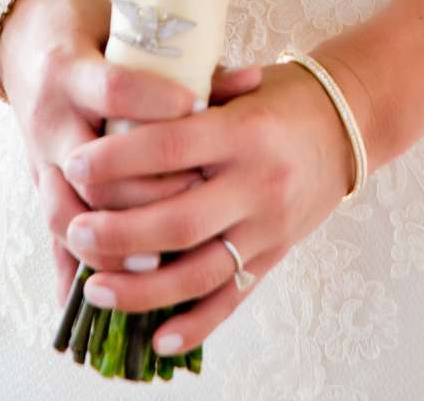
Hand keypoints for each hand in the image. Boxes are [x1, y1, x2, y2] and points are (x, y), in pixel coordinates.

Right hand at [0, 0, 264, 306]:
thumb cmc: (86, 20)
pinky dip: (75, 270)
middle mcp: (49, 117)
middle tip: (199, 204)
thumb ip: (176, 57)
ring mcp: (37, 154)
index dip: (155, 103)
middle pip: (92, 170)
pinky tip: (99, 302)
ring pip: (68, 214)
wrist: (19, 28)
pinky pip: (52, 235)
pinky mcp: (38, 180)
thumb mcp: (123, 23)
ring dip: (112, 243)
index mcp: (70, 68)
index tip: (197, 111)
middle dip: (144, 194)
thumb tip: (252, 82)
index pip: (114, 91)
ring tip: (160, 263)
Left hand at [57, 48, 369, 357]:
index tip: (76, 165)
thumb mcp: (237, 84)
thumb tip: (115, 112)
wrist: (348, 122)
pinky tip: (156, 340)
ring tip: (94, 289)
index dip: (118, 160)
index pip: (171, 147)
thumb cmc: (282, 96)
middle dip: (118, 234)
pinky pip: (232, 300)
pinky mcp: (275, 257)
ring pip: (198, 273)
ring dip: (142, 289)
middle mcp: (258, 184)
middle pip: (177, 220)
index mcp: (243, 131)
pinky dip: (194, 325)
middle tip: (75, 232)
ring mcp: (268, 228)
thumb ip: (185, 98)